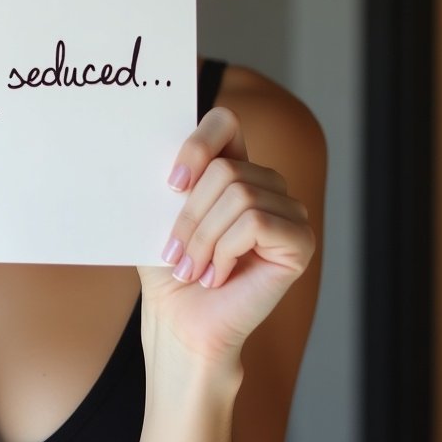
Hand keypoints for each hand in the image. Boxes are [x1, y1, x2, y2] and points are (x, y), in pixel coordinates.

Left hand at [137, 107, 315, 364]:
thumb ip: (169, 174)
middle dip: (191, 215)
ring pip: (240, 195)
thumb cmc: (170, 266)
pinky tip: (218, 276)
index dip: (198, 144)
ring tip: (193, 268)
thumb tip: (142, 141)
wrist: (180, 320)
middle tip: (175, 252)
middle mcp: (266, 183)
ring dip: (204, 238)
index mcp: (233, 166)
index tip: (172, 184)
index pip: (224, 121)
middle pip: (226, 169)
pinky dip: (227, 251)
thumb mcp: (161, 210)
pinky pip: (257, 221)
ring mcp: (288, 210)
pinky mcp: (300, 240)